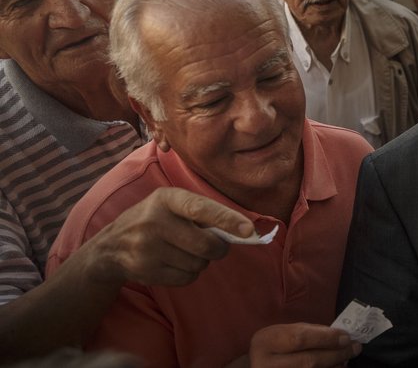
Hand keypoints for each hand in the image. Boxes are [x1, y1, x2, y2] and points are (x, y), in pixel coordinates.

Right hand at [85, 187, 252, 286]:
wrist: (111, 246)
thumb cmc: (155, 219)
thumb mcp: (171, 204)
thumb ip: (202, 212)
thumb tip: (241, 230)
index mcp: (166, 198)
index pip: (201, 209)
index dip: (227, 219)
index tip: (248, 230)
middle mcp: (154, 221)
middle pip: (205, 245)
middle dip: (218, 248)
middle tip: (217, 246)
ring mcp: (147, 248)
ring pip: (198, 264)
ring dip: (201, 261)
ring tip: (186, 251)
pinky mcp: (145, 271)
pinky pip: (186, 278)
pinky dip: (189, 273)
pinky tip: (176, 263)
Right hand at [247, 323, 360, 366]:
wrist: (257, 367)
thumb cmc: (274, 346)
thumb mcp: (284, 332)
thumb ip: (309, 332)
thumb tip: (339, 336)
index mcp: (266, 342)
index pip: (300, 339)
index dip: (326, 338)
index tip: (346, 336)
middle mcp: (267, 365)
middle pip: (309, 361)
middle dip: (336, 353)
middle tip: (355, 348)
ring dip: (335, 366)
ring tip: (347, 358)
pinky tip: (337, 367)